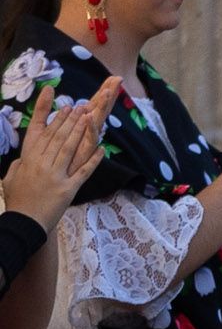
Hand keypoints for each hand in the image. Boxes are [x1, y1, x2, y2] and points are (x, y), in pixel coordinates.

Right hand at [0, 83, 112, 224]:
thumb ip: (19, 164)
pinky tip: (103, 149)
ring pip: (69, 149)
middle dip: (70, 120)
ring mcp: (55, 176)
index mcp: (28, 160)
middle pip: (58, 138)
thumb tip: (24, 157)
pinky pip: (83, 172)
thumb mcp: (12, 178)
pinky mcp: (68, 189)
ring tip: (89, 118)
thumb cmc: (18, 201)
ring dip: (80, 132)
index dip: (53, 118)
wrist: (24, 223)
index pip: (42, 134)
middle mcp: (41, 165)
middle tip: (81, 106)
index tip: (63, 106)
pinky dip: (94, 160)